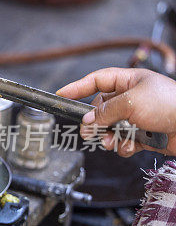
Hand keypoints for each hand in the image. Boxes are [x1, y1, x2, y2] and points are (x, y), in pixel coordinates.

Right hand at [56, 68, 175, 156]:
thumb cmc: (171, 105)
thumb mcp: (131, 103)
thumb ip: (104, 112)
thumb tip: (87, 121)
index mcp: (129, 81)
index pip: (97, 80)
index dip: (77, 87)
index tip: (61, 94)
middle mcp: (132, 98)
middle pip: (100, 109)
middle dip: (94, 122)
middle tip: (89, 131)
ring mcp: (138, 116)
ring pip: (110, 127)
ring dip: (108, 137)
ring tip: (112, 141)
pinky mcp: (143, 133)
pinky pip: (123, 140)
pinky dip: (123, 145)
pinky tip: (131, 145)